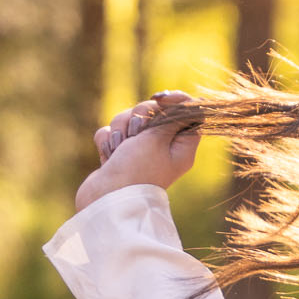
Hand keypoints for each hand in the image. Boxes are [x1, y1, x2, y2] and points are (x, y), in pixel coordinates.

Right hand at [73, 90, 201, 213]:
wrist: (107, 199)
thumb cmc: (137, 170)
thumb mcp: (158, 138)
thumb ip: (171, 116)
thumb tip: (191, 103)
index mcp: (181, 146)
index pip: (188, 112)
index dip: (175, 100)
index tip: (160, 100)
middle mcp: (163, 146)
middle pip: (153, 111)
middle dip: (138, 116)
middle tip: (136, 135)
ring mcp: (138, 150)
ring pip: (128, 119)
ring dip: (120, 129)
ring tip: (120, 149)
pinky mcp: (118, 154)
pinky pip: (111, 132)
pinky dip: (108, 141)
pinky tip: (109, 156)